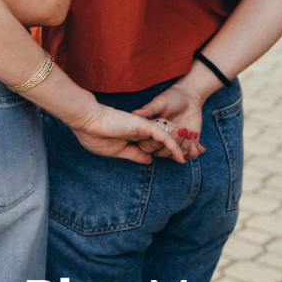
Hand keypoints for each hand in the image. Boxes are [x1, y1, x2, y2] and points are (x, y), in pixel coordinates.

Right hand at [67, 102, 186, 164]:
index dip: (166, 151)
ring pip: (166, 139)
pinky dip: (173, 148)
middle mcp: (140, 129)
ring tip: (194, 153)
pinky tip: (182, 158)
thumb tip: (149, 160)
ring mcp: (143, 127)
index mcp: (132, 134)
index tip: (179, 158)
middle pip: (163, 141)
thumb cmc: (94, 136)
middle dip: (179, 148)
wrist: (86, 121)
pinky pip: (163, 138)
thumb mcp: (117, 151)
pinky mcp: (145, 126)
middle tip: (195, 152)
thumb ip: (134, 155)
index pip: (153, 144)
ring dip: (180, 148)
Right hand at [132, 83, 208, 159]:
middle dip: (175, 143)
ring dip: (186, 146)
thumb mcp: (160, 102)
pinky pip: (189, 154)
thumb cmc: (171, 97)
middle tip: (183, 129)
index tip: (167, 131)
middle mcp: (161, 140)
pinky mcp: (187, 143)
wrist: (189, 97)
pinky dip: (194, 151)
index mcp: (150, 131)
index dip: (156, 143)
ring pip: (177, 155)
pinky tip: (199, 145)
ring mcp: (175, 142)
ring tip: (191, 132)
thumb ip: (149, 109)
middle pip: (163, 153)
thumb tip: (134, 113)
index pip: (148, 145)